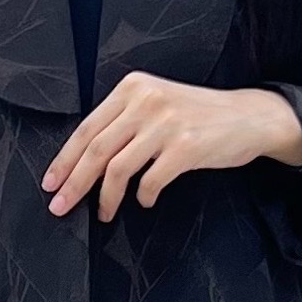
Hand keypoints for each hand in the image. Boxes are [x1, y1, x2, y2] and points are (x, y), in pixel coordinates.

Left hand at [43, 75, 301, 221]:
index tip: (51, 183)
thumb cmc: (200, 116)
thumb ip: (124, 121)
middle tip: (60, 206)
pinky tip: (144, 201)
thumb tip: (84, 161)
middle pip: (96, 150)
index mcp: (133, 88)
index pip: (87, 128)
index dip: (64, 160)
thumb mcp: (157, 103)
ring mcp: (166, 123)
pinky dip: (142, 196)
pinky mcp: (185, 147)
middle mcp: (146, 101)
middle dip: (74, 183)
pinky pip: (150, 180)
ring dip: (105, 197)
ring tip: (104, 213)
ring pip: (118, 168)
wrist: (250, 116)